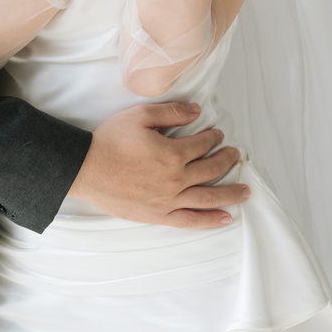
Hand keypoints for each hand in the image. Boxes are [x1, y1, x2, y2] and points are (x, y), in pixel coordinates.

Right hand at [69, 100, 250, 227]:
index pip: (202, 144)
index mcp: (171, 153)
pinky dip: (210, 220)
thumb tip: (196, 111)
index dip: (213, 137)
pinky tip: (226, 217)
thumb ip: (171, 112)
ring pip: (208, 198)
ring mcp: (168, 200)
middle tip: (235, 154)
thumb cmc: (110, 141)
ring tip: (245, 191)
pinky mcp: (158, 215)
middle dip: (226, 160)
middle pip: (210, 170)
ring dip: (230, 193)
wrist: (85, 169)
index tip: (218, 134)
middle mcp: (175, 179)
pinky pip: (190, 221)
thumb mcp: (139, 116)